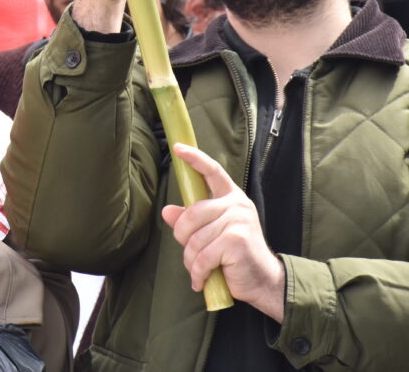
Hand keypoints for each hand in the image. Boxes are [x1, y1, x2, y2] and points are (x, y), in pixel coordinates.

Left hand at [161, 143, 284, 321]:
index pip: (212, 172)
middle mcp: (236, 205)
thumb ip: (190, 221)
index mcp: (231, 197)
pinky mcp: (236, 240)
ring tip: (198, 269)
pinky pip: (203, 256)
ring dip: (191, 260)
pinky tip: (200, 280)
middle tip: (189, 253)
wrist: (263, 280)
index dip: (195, 159)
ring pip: (195, 238)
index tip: (178, 148)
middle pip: (191, 214)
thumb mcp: (211, 234)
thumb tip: (167, 211)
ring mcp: (238, 221)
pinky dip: (198, 271)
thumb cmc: (235, 255)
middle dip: (183, 237)